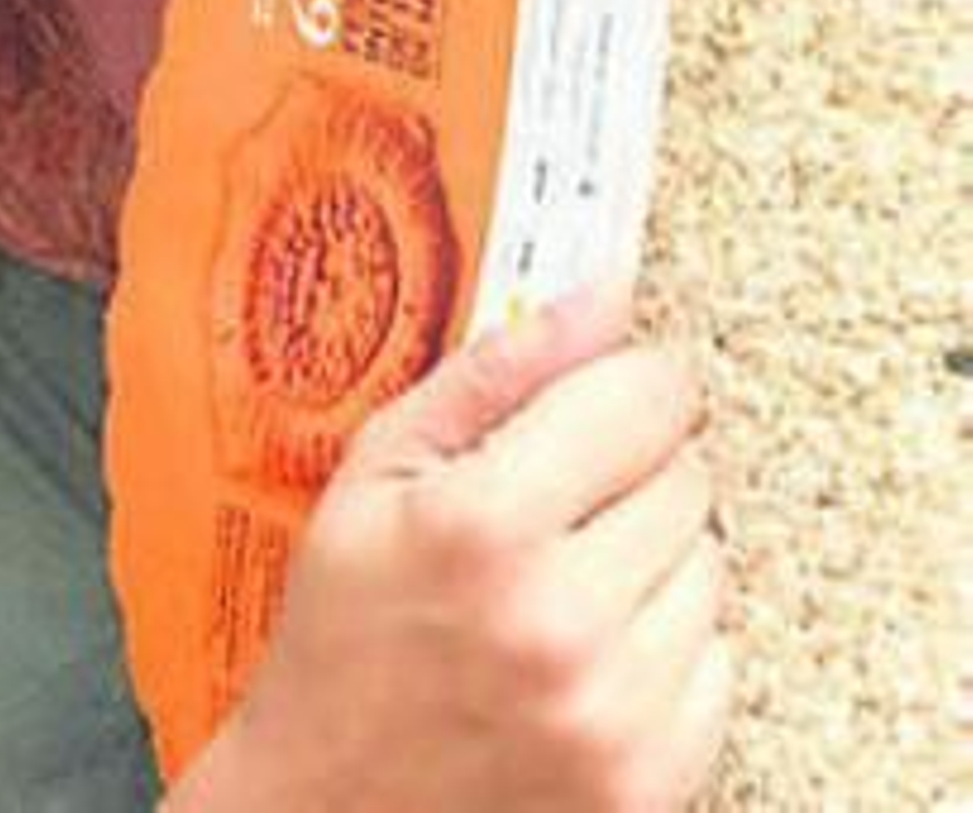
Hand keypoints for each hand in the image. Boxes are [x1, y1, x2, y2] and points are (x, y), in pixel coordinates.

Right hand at [172, 285, 732, 812]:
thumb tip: (602, 292)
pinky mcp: (653, 779)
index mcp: (483, 525)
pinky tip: (596, 645)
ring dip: (657, 554)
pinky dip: (673, 641)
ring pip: (713, 565)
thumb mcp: (380, 471)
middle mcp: (561, 620)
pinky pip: (721, 658)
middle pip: (688, 475)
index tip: (608, 389)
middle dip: (636, 465)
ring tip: (572, 575)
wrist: (331, 811)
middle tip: (565, 496)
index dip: (630, 378)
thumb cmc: (345, 632)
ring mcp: (615, 712)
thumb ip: (496, 370)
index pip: (644, 397)